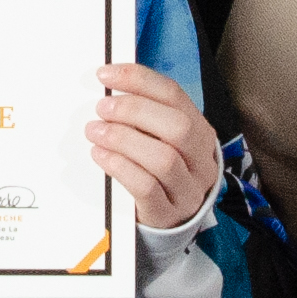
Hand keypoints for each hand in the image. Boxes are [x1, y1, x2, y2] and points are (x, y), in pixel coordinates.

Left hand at [87, 63, 224, 230]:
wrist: (170, 222)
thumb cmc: (160, 174)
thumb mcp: (162, 141)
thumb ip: (146, 117)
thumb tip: (110, 88)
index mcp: (200, 133)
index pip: (174, 95)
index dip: (139, 79)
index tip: (106, 74)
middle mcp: (201, 161)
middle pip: (177, 126)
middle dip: (134, 110)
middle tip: (102, 108)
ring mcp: (187, 191)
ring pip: (164, 159)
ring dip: (123, 139)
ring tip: (96, 132)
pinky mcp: (167, 214)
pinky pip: (146, 187)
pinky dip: (120, 166)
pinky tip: (101, 155)